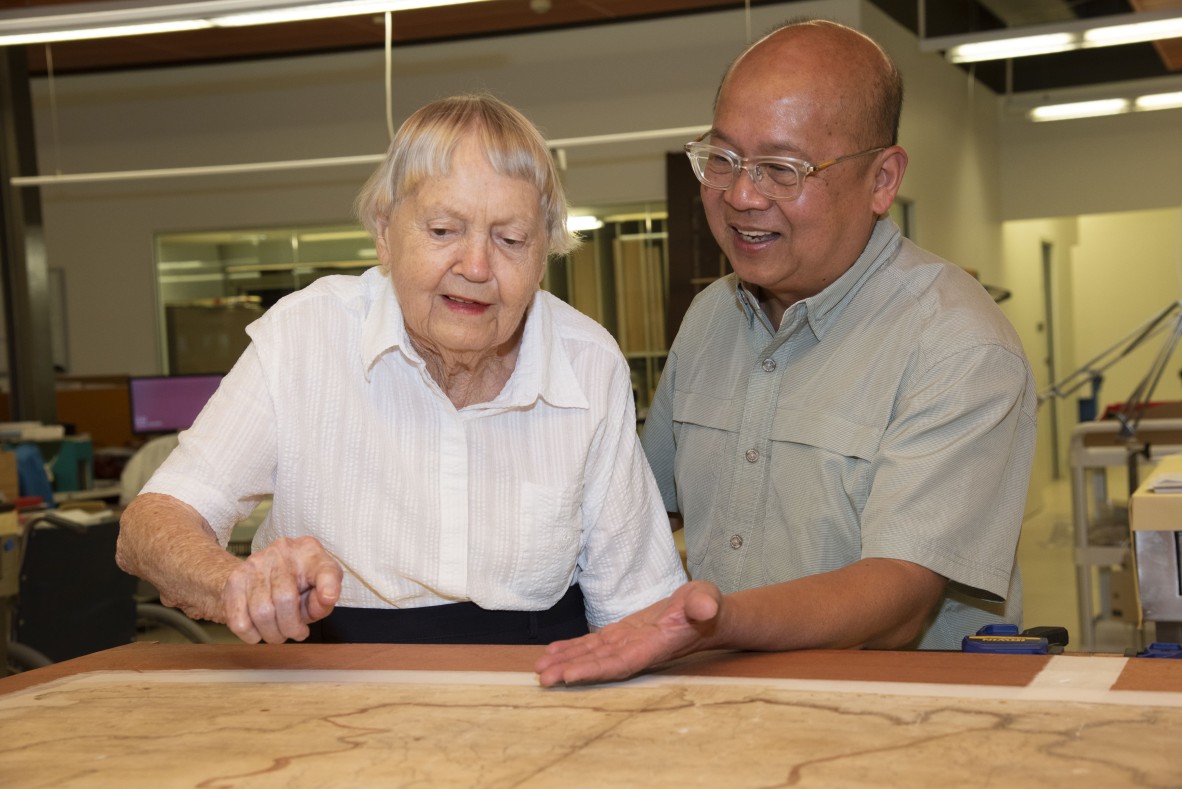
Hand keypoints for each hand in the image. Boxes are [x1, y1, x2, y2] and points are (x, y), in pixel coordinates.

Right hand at [221, 536, 342, 643]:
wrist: (262, 572)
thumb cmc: (300, 584)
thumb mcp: (320, 589)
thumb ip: (324, 600)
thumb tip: (325, 599)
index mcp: (310, 552)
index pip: (323, 568)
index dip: (327, 585)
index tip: (328, 598)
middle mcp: (282, 551)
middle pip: (285, 600)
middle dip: (291, 628)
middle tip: (294, 633)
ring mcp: (255, 563)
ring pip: (261, 613)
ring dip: (271, 634)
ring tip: (278, 633)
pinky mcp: (235, 579)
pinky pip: (239, 620)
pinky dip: (251, 635)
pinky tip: (259, 631)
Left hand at [535, 580, 721, 686]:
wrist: (705, 611)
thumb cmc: (706, 605)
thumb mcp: (707, 599)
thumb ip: (703, 603)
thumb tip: (705, 606)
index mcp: (654, 646)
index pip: (620, 662)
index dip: (595, 670)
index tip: (570, 675)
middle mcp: (636, 649)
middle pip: (599, 664)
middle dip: (571, 671)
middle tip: (542, 678)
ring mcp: (626, 643)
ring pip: (592, 655)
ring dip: (566, 662)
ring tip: (540, 669)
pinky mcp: (621, 634)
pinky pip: (593, 644)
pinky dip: (573, 648)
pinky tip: (553, 652)